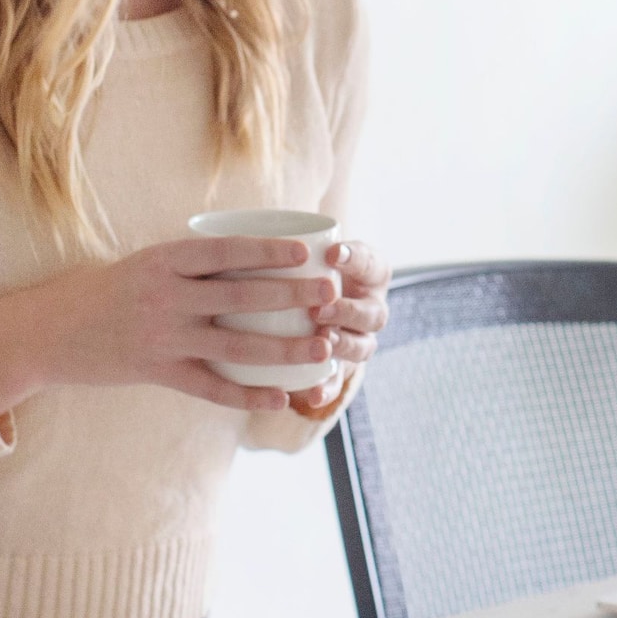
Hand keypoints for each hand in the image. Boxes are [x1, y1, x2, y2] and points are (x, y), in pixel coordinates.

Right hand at [0, 235, 341, 415]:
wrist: (49, 330)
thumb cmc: (107, 291)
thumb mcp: (146, 263)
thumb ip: (193, 262)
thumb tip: (252, 253)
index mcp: (164, 260)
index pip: (225, 251)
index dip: (267, 250)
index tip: (305, 252)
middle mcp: (165, 296)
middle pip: (239, 295)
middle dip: (291, 295)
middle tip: (331, 295)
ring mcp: (162, 336)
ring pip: (234, 344)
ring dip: (283, 348)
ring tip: (322, 349)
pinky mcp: (157, 372)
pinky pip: (210, 386)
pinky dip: (247, 394)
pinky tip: (279, 399)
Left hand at [288, 239, 389, 413]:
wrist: (307, 302)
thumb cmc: (298, 266)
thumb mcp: (298, 250)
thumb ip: (287, 243)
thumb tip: (244, 222)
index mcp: (368, 273)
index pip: (369, 263)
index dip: (354, 259)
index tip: (331, 253)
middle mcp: (370, 308)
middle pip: (372, 313)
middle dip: (348, 311)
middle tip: (322, 307)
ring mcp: (358, 341)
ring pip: (362, 349)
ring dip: (343, 346)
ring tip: (323, 344)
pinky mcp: (340, 369)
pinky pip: (337, 383)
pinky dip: (326, 390)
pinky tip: (310, 394)